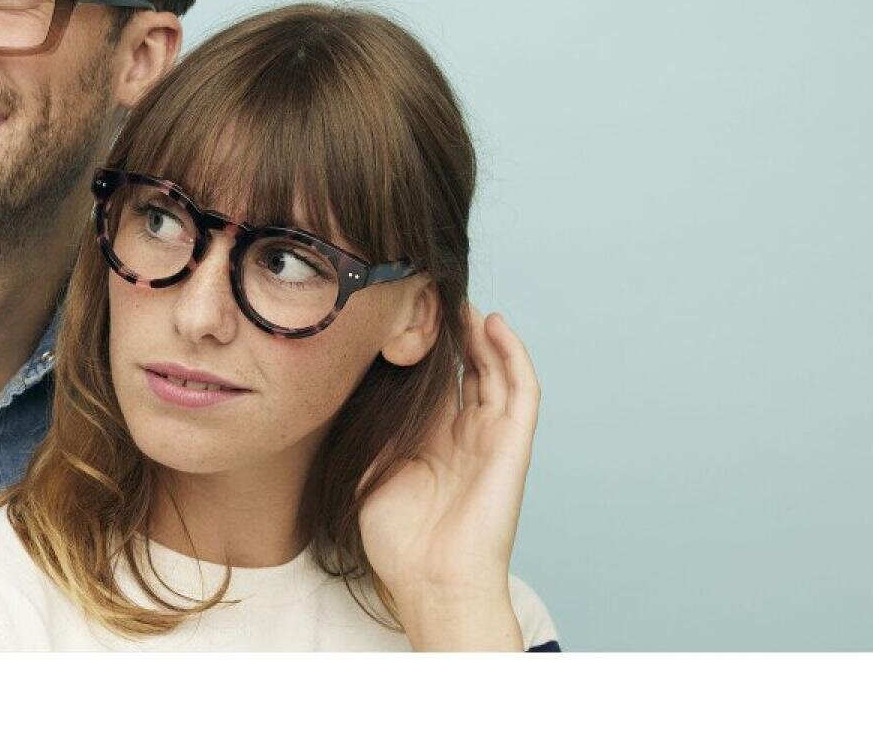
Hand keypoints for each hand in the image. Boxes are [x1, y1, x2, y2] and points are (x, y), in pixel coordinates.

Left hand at [358, 303, 540, 645]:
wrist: (431, 581)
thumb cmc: (398, 541)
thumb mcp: (369, 471)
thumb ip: (371, 428)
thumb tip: (351, 382)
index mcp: (431, 441)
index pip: (431, 380)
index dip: (419, 347)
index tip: (395, 309)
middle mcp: (464, 434)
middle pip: (465, 368)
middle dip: (450, 332)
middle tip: (428, 291)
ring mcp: (491, 437)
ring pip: (494, 370)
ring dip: (480, 333)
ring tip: (459, 297)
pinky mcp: (513, 443)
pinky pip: (521, 389)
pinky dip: (511, 354)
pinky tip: (493, 324)